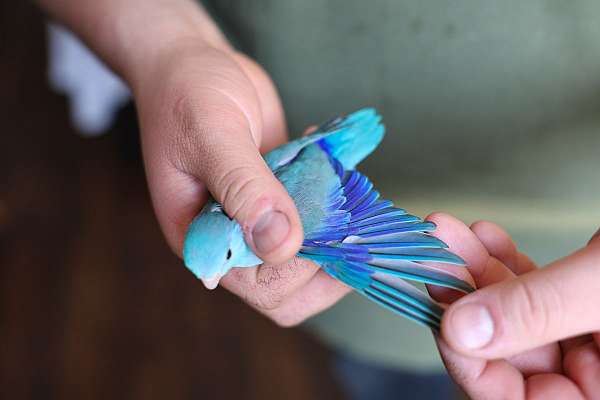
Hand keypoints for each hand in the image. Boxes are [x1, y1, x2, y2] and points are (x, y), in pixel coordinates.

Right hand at [38, 0, 349, 325]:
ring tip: (344, 186)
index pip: (264, 288)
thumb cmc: (184, 95)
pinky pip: (315, 212)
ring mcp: (259, 216)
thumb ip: (245, 190)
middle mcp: (235, 236)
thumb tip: (281, 246)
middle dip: (329, 263)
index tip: (330, 229)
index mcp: (206, 239)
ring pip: (310, 251)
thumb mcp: (212, 137)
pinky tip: (329, 159)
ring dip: (337, 227)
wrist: (190, 62)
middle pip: (293, 286)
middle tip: (353, 221)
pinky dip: (334, 196)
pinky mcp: (279, 192)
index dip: (303, 270)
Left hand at [429, 214, 599, 398]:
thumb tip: (461, 328)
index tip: (439, 311)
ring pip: (512, 314)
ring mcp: (585, 336)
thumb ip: (538, 309)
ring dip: (476, 271)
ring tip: (449, 234)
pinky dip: (506, 263)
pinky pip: (532, 291)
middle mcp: (591, 375)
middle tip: (435, 257)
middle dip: (464, 297)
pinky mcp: (581, 301)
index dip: (468, 360)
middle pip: (506, 351)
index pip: (513, 398)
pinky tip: (486, 237)